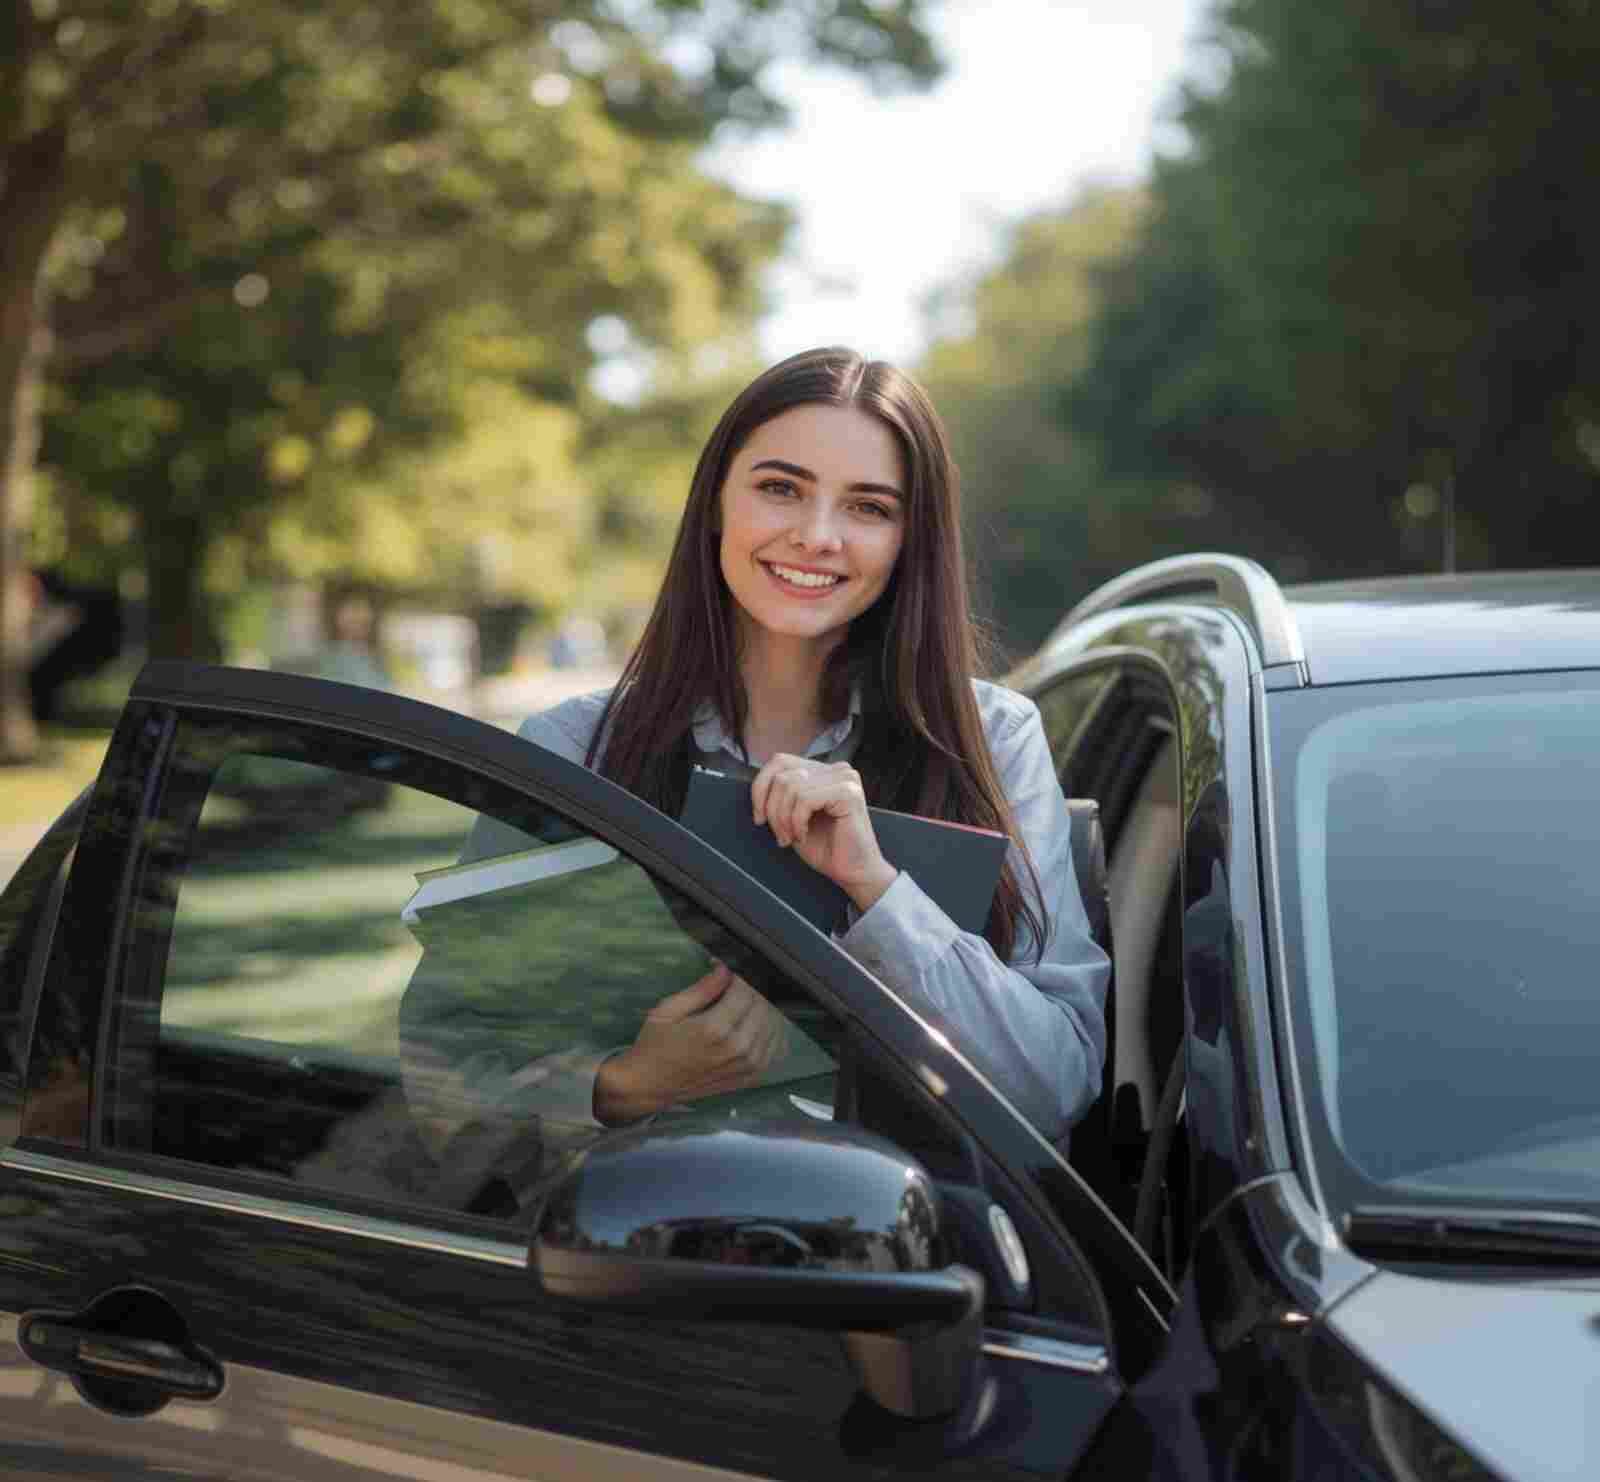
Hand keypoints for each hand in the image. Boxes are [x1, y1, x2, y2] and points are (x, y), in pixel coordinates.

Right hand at [592, 961, 786, 1124]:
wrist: (651, 1085)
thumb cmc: (656, 1044)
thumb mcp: (668, 1009)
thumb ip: (702, 989)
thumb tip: (726, 969)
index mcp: (715, 1028)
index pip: (746, 990)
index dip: (739, 976)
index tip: (728, 972)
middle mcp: (737, 1048)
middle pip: (764, 1006)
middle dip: (753, 990)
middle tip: (737, 986)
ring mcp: (748, 1064)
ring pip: (776, 1024)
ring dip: (765, 1008)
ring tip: (745, 1003)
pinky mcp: (751, 1076)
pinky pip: (778, 1048)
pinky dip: (774, 1031)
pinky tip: (759, 1023)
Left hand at [750, 754, 897, 911]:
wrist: (853, 872)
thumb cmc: (826, 848)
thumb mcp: (793, 816)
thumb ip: (781, 795)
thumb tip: (757, 786)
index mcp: (823, 771)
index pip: (779, 762)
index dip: (760, 788)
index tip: (760, 817)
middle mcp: (836, 769)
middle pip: (782, 776)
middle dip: (772, 810)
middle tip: (781, 835)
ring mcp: (845, 778)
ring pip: (790, 787)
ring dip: (784, 819)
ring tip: (792, 837)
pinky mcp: (848, 793)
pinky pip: (805, 799)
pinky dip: (797, 822)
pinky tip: (803, 835)